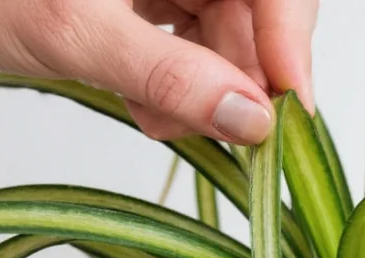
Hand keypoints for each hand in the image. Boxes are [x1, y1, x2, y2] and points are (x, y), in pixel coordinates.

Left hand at [0, 0, 318, 142]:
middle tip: (207, 134)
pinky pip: (194, 37)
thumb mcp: (74, 34)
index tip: (284, 117)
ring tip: (157, 119)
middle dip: (238, 80)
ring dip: (206, 89)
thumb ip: (168, 76)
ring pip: (229, 33)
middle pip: (257, 15)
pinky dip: (179, 79)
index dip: (290, 49)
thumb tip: (248, 121)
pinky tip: (145, 102)